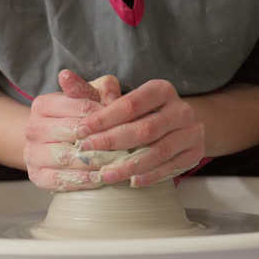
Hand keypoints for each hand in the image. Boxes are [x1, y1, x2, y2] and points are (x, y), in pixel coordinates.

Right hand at [24, 70, 121, 190]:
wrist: (55, 142)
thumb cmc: (80, 116)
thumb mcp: (92, 96)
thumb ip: (105, 88)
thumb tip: (113, 97)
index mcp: (43, 104)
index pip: (80, 107)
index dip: (106, 115)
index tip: (127, 122)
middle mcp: (33, 128)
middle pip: (73, 133)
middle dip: (102, 140)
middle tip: (127, 146)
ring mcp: (32, 154)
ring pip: (66, 157)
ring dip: (94, 162)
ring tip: (118, 163)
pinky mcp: (36, 176)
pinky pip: (60, 180)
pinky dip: (82, 180)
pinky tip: (101, 178)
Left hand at [75, 80, 204, 187]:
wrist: (181, 125)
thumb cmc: (143, 112)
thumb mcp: (119, 99)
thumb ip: (91, 92)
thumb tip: (63, 77)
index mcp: (162, 90)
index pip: (131, 104)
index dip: (104, 119)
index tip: (81, 131)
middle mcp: (181, 109)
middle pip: (145, 129)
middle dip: (112, 142)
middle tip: (87, 152)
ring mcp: (192, 132)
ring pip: (158, 152)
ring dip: (128, 166)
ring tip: (105, 174)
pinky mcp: (195, 152)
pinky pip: (171, 168)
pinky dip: (149, 176)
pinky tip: (131, 181)